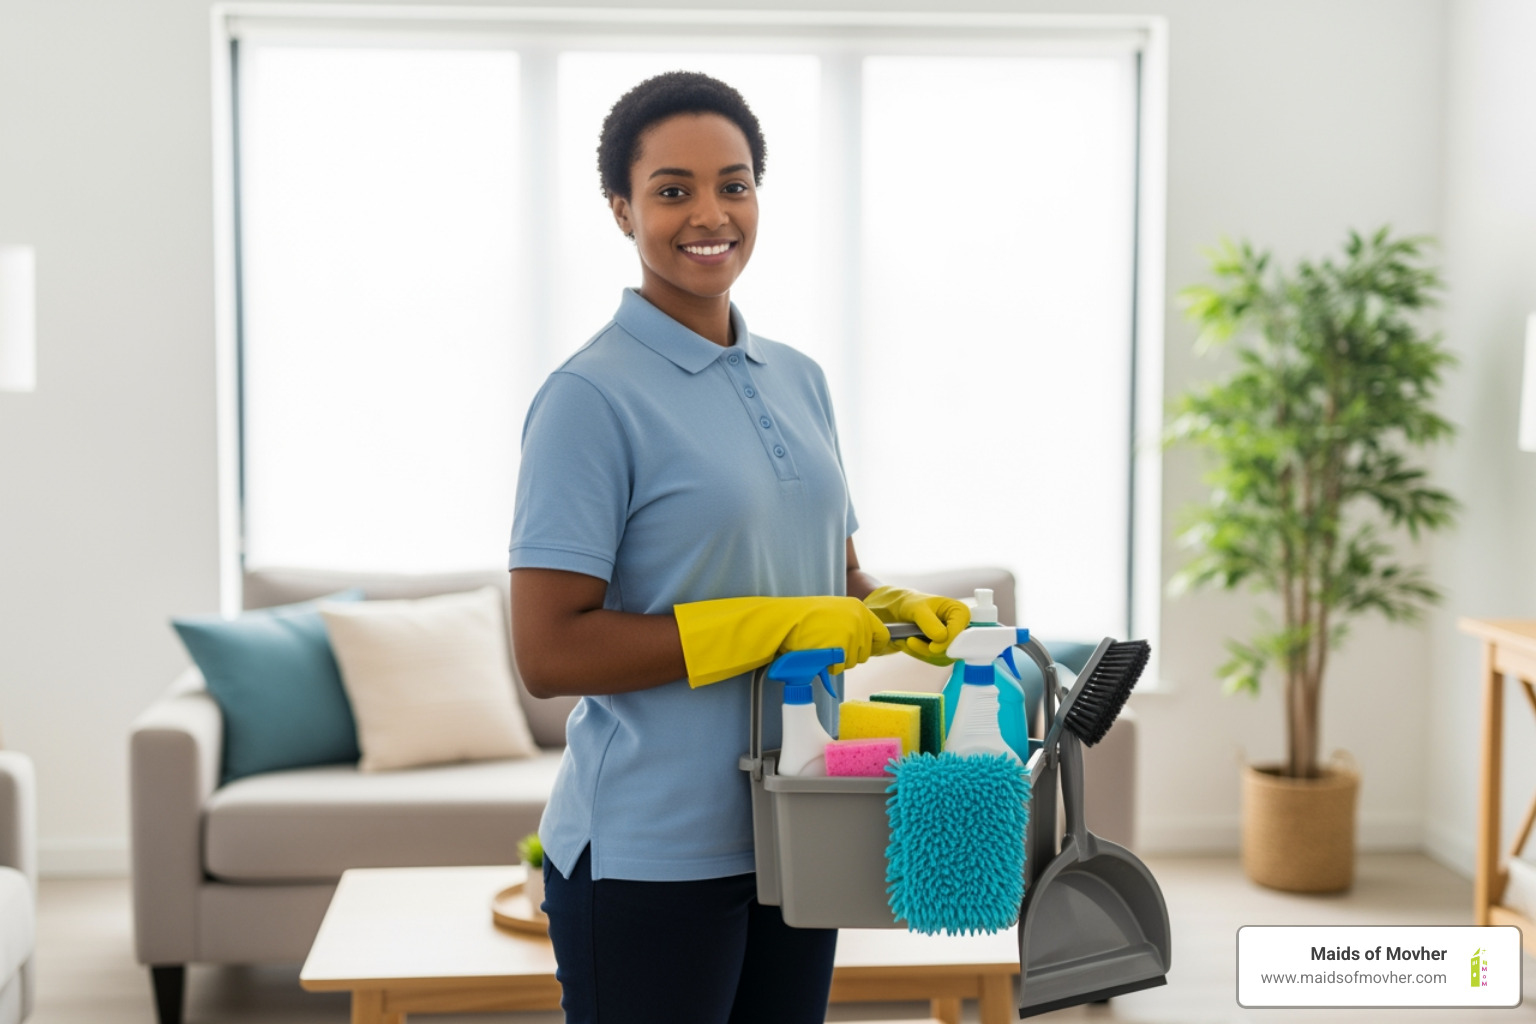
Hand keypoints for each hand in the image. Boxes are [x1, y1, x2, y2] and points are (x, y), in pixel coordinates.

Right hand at [674, 595, 889, 686]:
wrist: (783, 620)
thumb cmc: (802, 617)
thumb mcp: (832, 612)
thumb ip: (850, 623)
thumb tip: (863, 641)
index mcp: (858, 608)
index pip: (881, 635)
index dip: (872, 646)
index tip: (864, 650)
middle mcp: (859, 620)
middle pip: (865, 653)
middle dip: (849, 656)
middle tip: (829, 648)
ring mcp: (850, 634)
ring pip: (852, 662)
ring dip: (837, 661)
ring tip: (820, 648)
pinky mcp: (840, 648)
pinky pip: (839, 667)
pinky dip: (828, 666)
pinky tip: (816, 654)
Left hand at [861, 586, 970, 664]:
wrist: (901, 611)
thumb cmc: (911, 604)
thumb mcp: (916, 609)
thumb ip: (929, 622)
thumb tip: (942, 638)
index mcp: (960, 612)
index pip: (961, 634)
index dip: (947, 643)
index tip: (932, 647)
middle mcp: (961, 627)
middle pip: (953, 649)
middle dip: (929, 649)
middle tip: (910, 641)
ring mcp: (954, 640)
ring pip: (943, 658)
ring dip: (922, 652)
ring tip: (907, 640)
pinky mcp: (945, 650)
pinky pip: (936, 661)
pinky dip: (920, 655)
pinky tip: (911, 644)